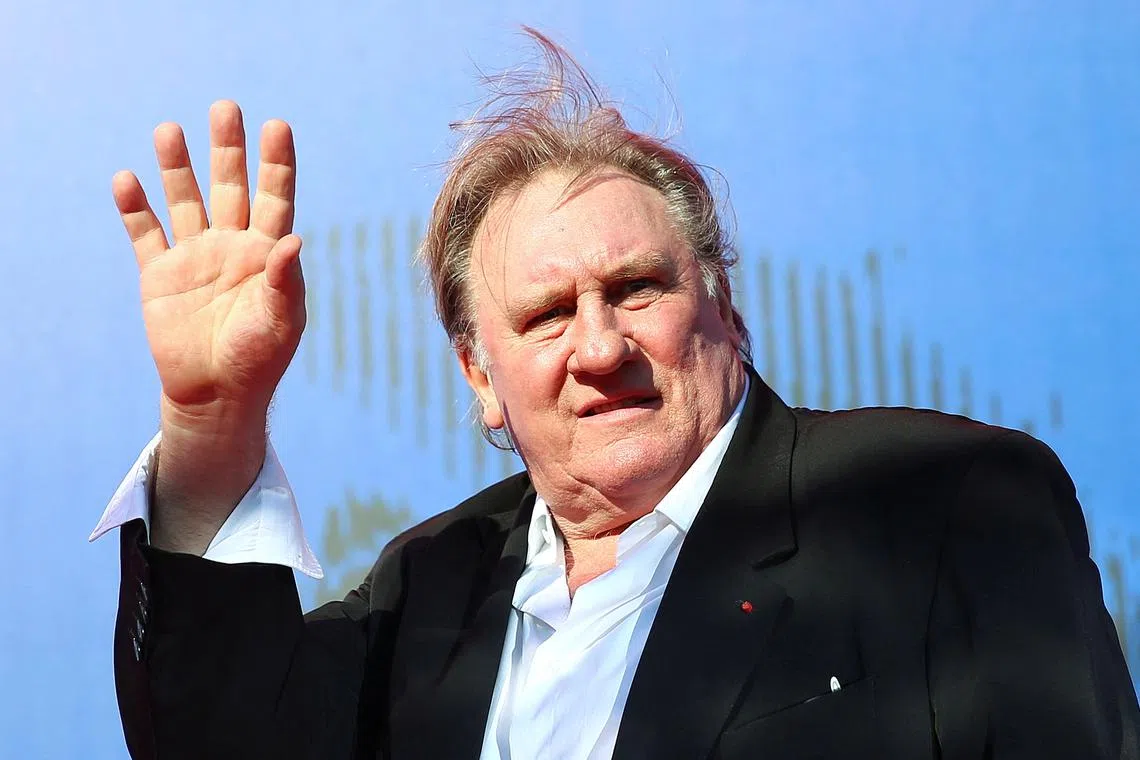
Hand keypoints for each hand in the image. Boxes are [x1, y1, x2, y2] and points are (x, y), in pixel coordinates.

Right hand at [113, 100, 304, 424]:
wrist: (216, 394)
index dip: (276, 163)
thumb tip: (294, 240)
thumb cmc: (259, 359)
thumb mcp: (280, 322)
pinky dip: (135, 209)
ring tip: (169, 129)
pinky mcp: (160, 275)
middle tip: (225, 108)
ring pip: (186, 200)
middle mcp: (232, 246)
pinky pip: (145, 234)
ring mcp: (195, 257)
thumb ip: (284, 280)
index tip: (277, 126)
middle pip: (230, 186)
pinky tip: (127, 180)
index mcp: (267, 253)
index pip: (275, 197)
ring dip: (177, 167)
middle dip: (227, 149)